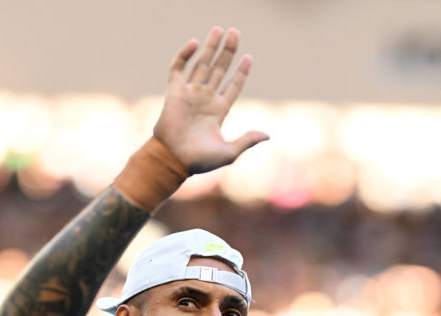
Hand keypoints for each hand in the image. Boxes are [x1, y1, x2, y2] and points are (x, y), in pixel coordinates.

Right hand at [153, 27, 268, 173]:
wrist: (173, 160)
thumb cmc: (199, 160)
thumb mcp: (229, 152)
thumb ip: (247, 141)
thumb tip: (267, 135)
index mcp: (219, 110)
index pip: (233, 86)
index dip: (241, 72)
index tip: (248, 57)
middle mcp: (206, 99)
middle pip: (219, 69)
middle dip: (228, 51)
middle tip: (235, 32)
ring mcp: (190, 94)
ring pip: (202, 64)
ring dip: (210, 47)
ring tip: (219, 30)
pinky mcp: (174, 92)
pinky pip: (179, 69)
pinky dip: (185, 55)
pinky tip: (194, 43)